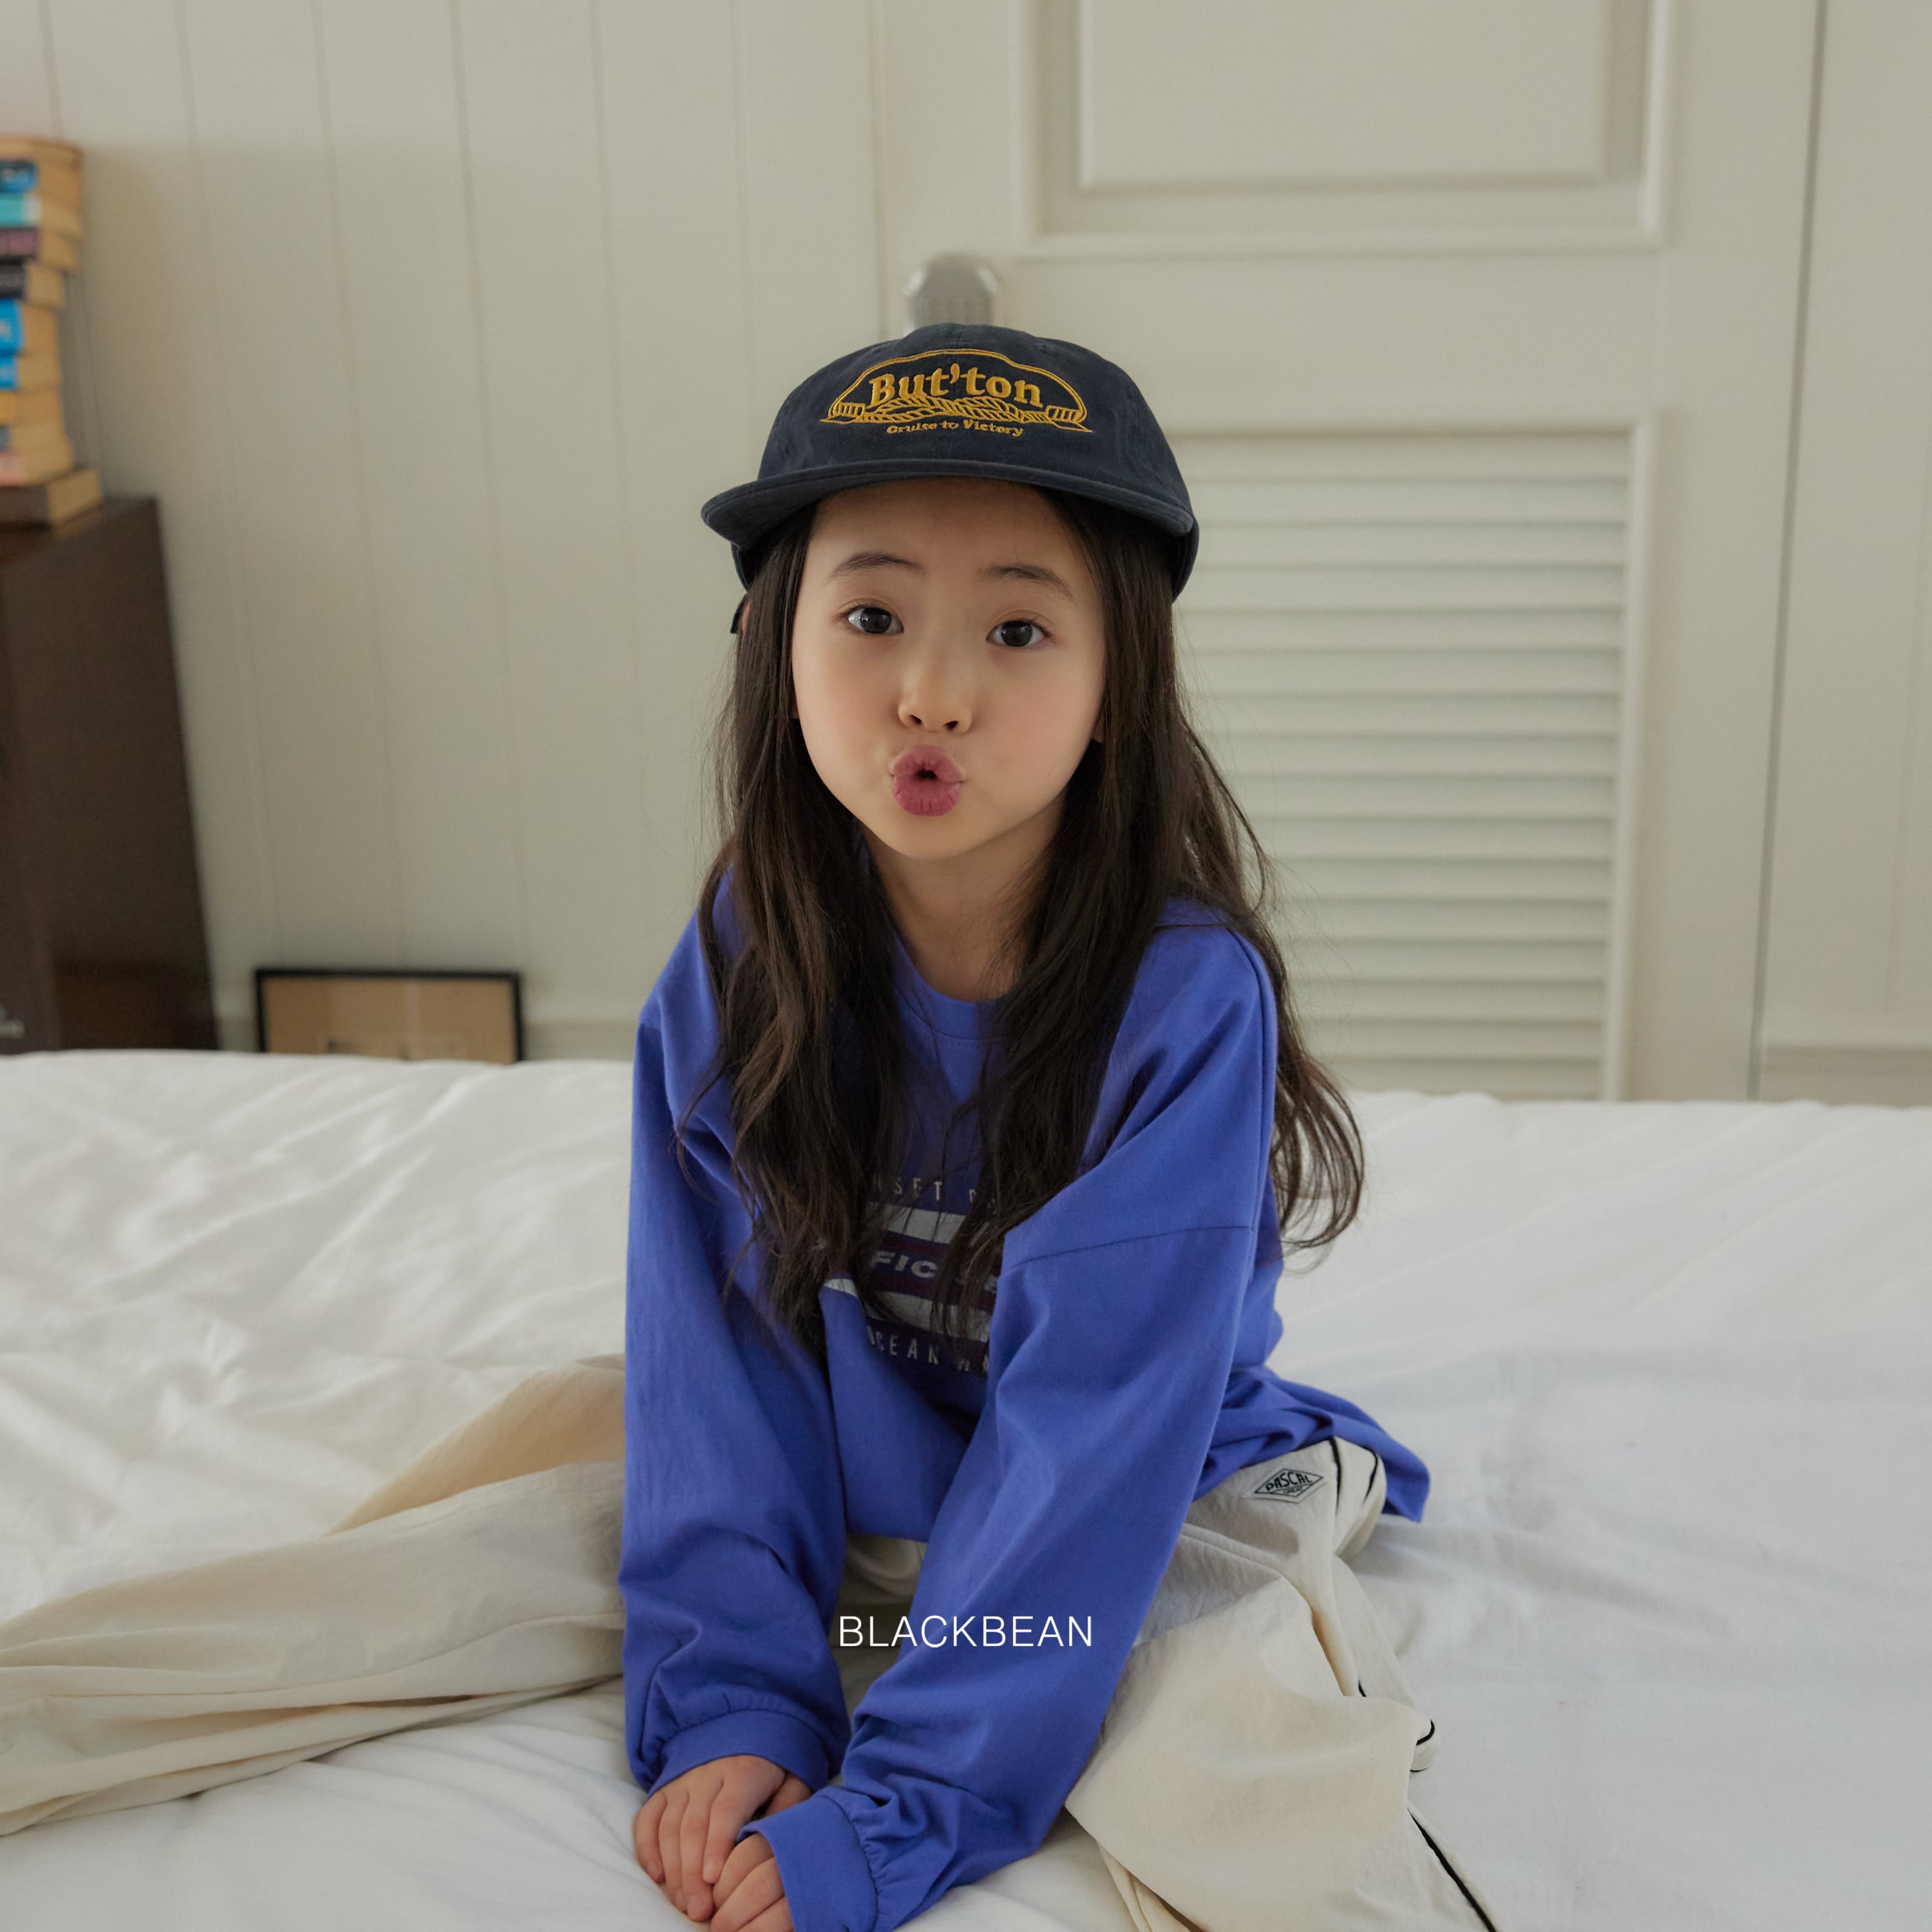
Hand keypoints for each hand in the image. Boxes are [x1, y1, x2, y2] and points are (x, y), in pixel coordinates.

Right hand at [634, 1754, 809, 1926]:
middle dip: (693, 1872)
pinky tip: (657, 1876)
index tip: (714, 1879)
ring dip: (673, 1868)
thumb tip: (774, 1843)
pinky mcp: (664, 1790)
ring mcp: (682, 1782)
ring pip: (669, 1826)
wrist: (745, 1730)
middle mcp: (707, 1775)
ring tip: (683, 1902)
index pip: (726, 1810)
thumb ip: (787, 1809)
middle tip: (699, 1910)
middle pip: (694, 1826)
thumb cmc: (772, 1770)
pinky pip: (648, 1818)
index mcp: (742, 1772)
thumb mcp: (791, 1782)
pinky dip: (647, 1848)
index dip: (718, 1844)